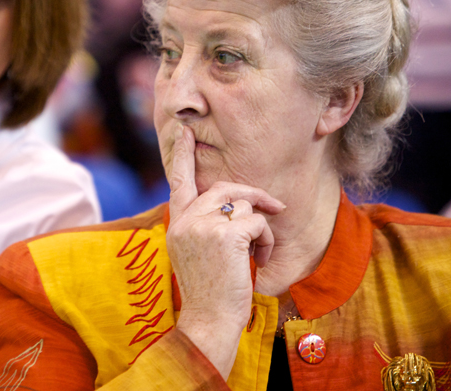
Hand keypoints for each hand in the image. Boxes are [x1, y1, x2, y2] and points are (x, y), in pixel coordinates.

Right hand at [166, 124, 284, 377]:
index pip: (178, 180)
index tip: (182, 131)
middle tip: (274, 206)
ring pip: (244, 204)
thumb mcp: (194, 253)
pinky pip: (258, 222)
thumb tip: (231, 206)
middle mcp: (185, 219)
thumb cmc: (208, 292)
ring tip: (260, 252)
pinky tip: (261, 260)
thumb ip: (202, 225)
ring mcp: (203, 224)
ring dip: (262, 227)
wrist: (209, 320)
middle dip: (253, 194)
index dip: (181, 153)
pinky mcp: (225, 234)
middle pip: (224, 187)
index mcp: (177, 222)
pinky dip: (267, 240)